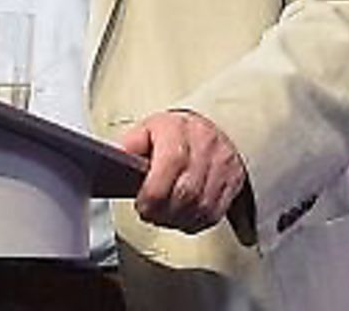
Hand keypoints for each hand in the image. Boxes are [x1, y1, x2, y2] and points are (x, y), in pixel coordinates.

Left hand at [118, 109, 247, 233]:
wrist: (210, 126)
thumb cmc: (173, 133)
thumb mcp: (147, 130)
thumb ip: (130, 145)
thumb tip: (114, 158)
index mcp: (180, 129)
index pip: (171, 164)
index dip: (153, 193)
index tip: (142, 204)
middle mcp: (206, 145)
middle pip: (187, 192)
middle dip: (162, 212)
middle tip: (150, 213)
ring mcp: (224, 164)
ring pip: (202, 207)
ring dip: (178, 220)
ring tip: (165, 216)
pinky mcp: (234, 181)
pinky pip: (214, 214)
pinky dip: (195, 222)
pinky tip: (182, 217)